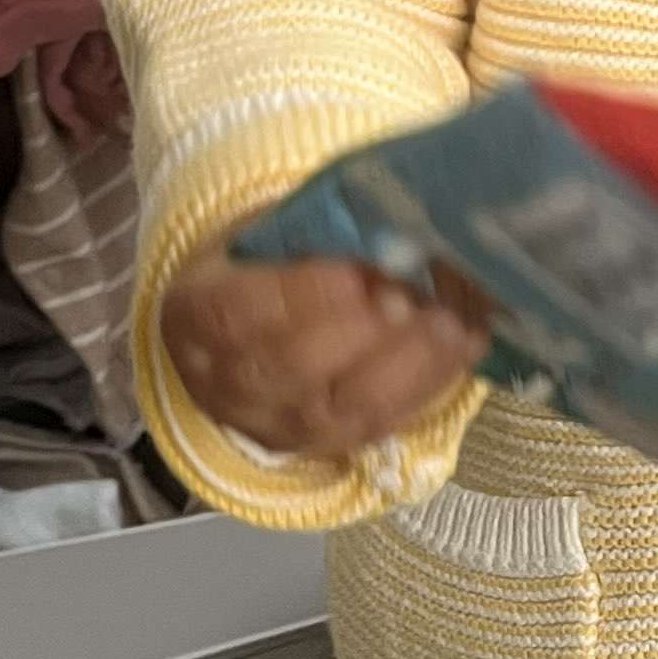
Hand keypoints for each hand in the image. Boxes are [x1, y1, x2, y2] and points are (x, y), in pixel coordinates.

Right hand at [161, 244, 488, 460]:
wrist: (243, 328)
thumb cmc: (259, 262)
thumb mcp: (259, 230)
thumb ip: (307, 230)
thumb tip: (382, 215)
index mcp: (194, 313)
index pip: (240, 313)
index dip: (305, 295)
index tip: (361, 271)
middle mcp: (228, 381)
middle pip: (297, 366)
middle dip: (368, 332)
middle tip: (422, 297)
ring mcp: (280, 423)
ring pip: (346, 405)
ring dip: (410, 362)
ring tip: (454, 321)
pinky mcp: (329, 443)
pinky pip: (381, 423)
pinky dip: (428, 385)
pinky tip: (464, 347)